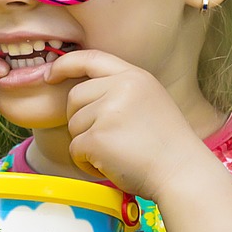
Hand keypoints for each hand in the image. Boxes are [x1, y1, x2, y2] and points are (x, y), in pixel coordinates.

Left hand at [45, 50, 208, 198]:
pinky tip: (112, 166)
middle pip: (74, 97)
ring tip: (116, 154)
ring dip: (87, 145)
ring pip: (73, 126)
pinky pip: (75, 149)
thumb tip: (79, 94)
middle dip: (81, 120)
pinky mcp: (98, 138)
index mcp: (134, 76)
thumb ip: (120, 91)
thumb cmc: (167, 146)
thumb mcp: (150, 101)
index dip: (65, 65)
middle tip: (107, 140)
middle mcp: (121, 88)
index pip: (90, 58)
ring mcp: (108, 112)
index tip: (49, 74)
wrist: (182, 173)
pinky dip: (87, 163)